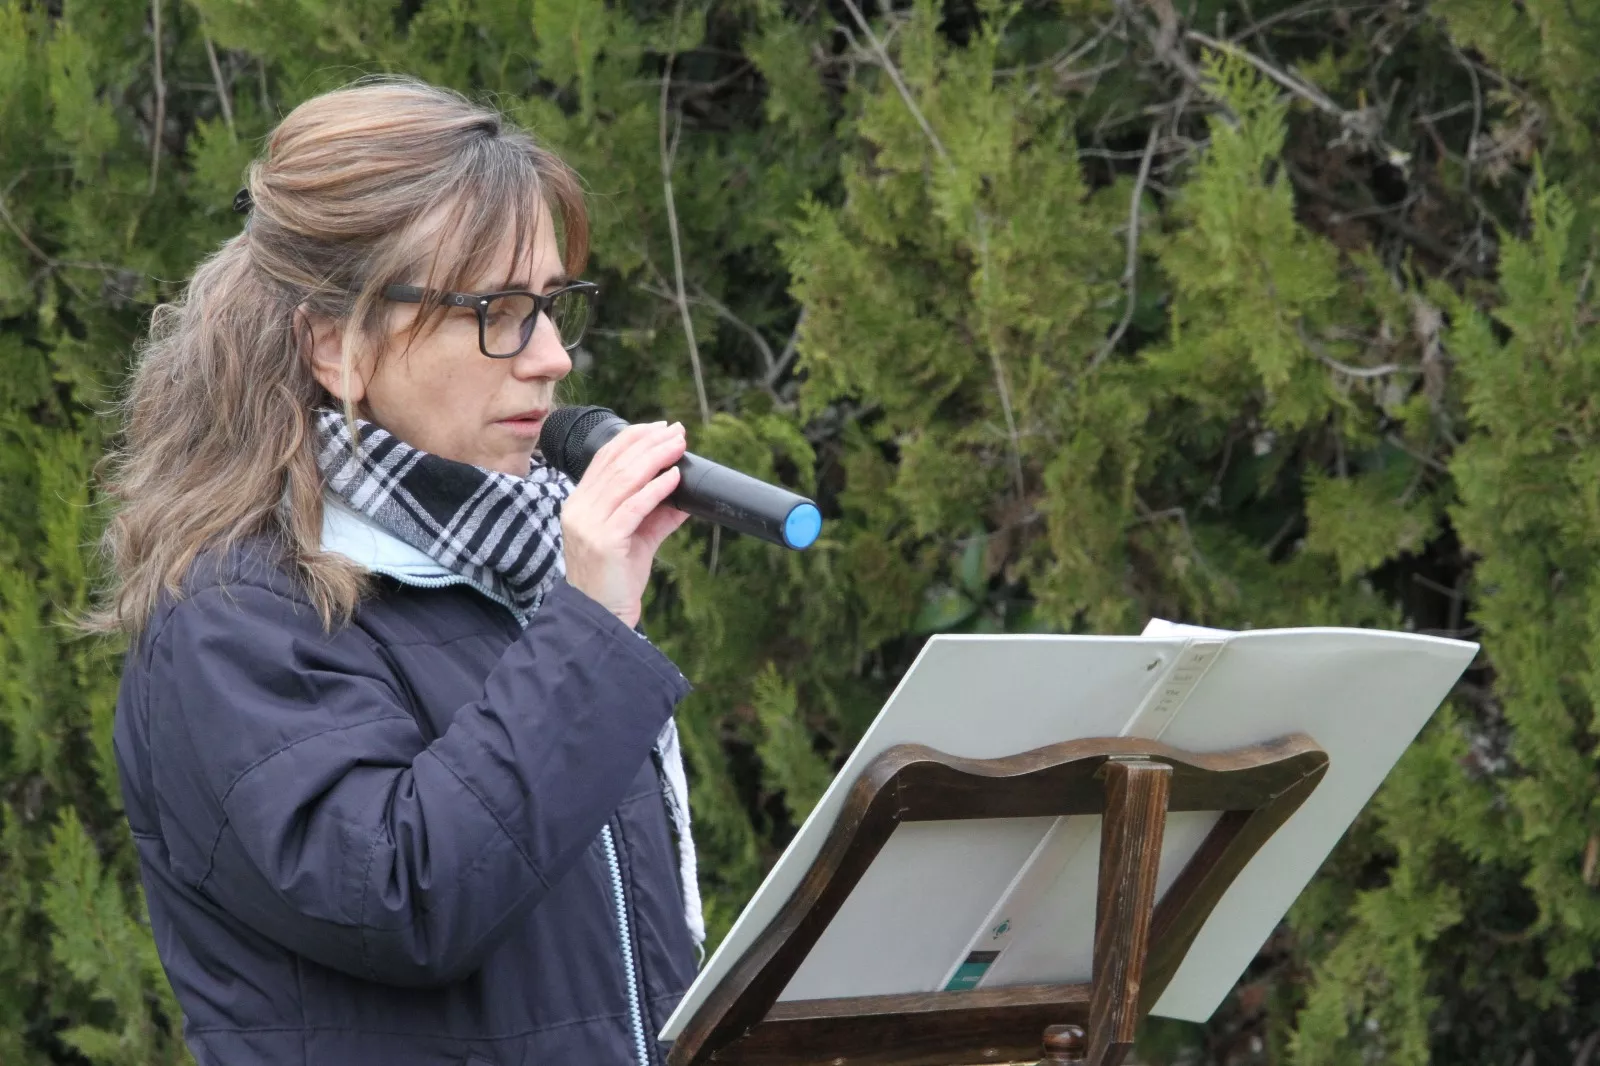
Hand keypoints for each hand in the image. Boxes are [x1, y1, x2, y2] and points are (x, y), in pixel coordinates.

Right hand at [560, 421, 689, 627]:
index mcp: (580, 503)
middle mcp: (579, 509)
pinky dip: (656, 489)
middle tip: (677, 431)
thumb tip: (685, 491)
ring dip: (656, 457)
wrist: (600, 616)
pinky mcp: (604, 541)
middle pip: (616, 463)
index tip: (660, 428)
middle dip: (650, 443)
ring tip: (679, 445)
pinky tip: (673, 477)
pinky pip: (634, 507)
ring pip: (624, 479)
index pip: (604, 458)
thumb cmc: (617, 579)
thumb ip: (658, 513)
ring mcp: (588, 524)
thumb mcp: (638, 538)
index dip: (633, 438)